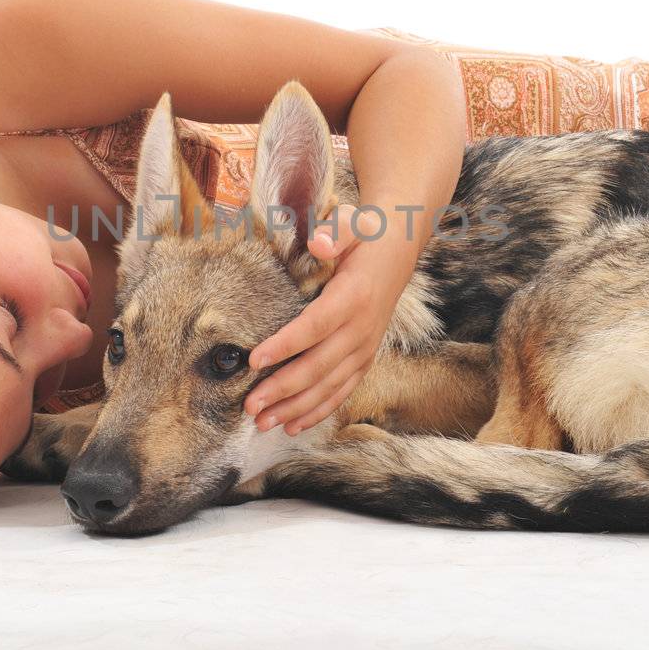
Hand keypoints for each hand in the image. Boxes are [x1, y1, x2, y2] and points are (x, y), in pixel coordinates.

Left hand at [244, 205, 411, 434]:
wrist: (398, 250)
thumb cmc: (365, 237)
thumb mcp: (354, 223)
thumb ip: (336, 231)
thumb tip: (318, 243)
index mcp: (354, 297)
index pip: (315, 326)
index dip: (285, 345)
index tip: (254, 359)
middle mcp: (362, 329)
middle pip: (319, 366)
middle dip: (282, 389)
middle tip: (250, 405)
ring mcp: (365, 348)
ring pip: (329, 386)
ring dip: (295, 408)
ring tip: (263, 423)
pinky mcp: (364, 359)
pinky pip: (341, 391)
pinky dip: (318, 411)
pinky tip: (292, 426)